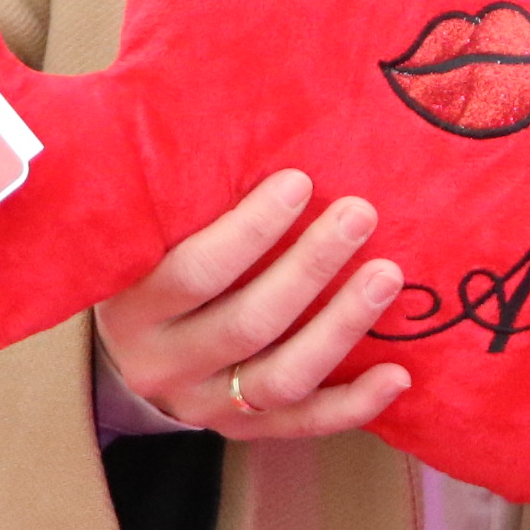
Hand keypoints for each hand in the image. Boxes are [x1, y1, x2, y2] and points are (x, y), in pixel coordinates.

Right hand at [94, 169, 410, 440]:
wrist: (130, 347)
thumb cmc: (153, 261)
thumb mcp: (149, 230)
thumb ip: (184, 189)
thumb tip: (233, 100)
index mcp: (132, 307)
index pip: (194, 272)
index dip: (250, 229)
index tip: (300, 181)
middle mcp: (162, 364)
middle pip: (247, 323)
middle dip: (310, 267)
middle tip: (361, 214)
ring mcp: (203, 404)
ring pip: (280, 378)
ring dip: (340, 326)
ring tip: (388, 275)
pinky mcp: (242, 429)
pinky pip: (301, 425)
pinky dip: (352, 406)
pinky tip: (399, 376)